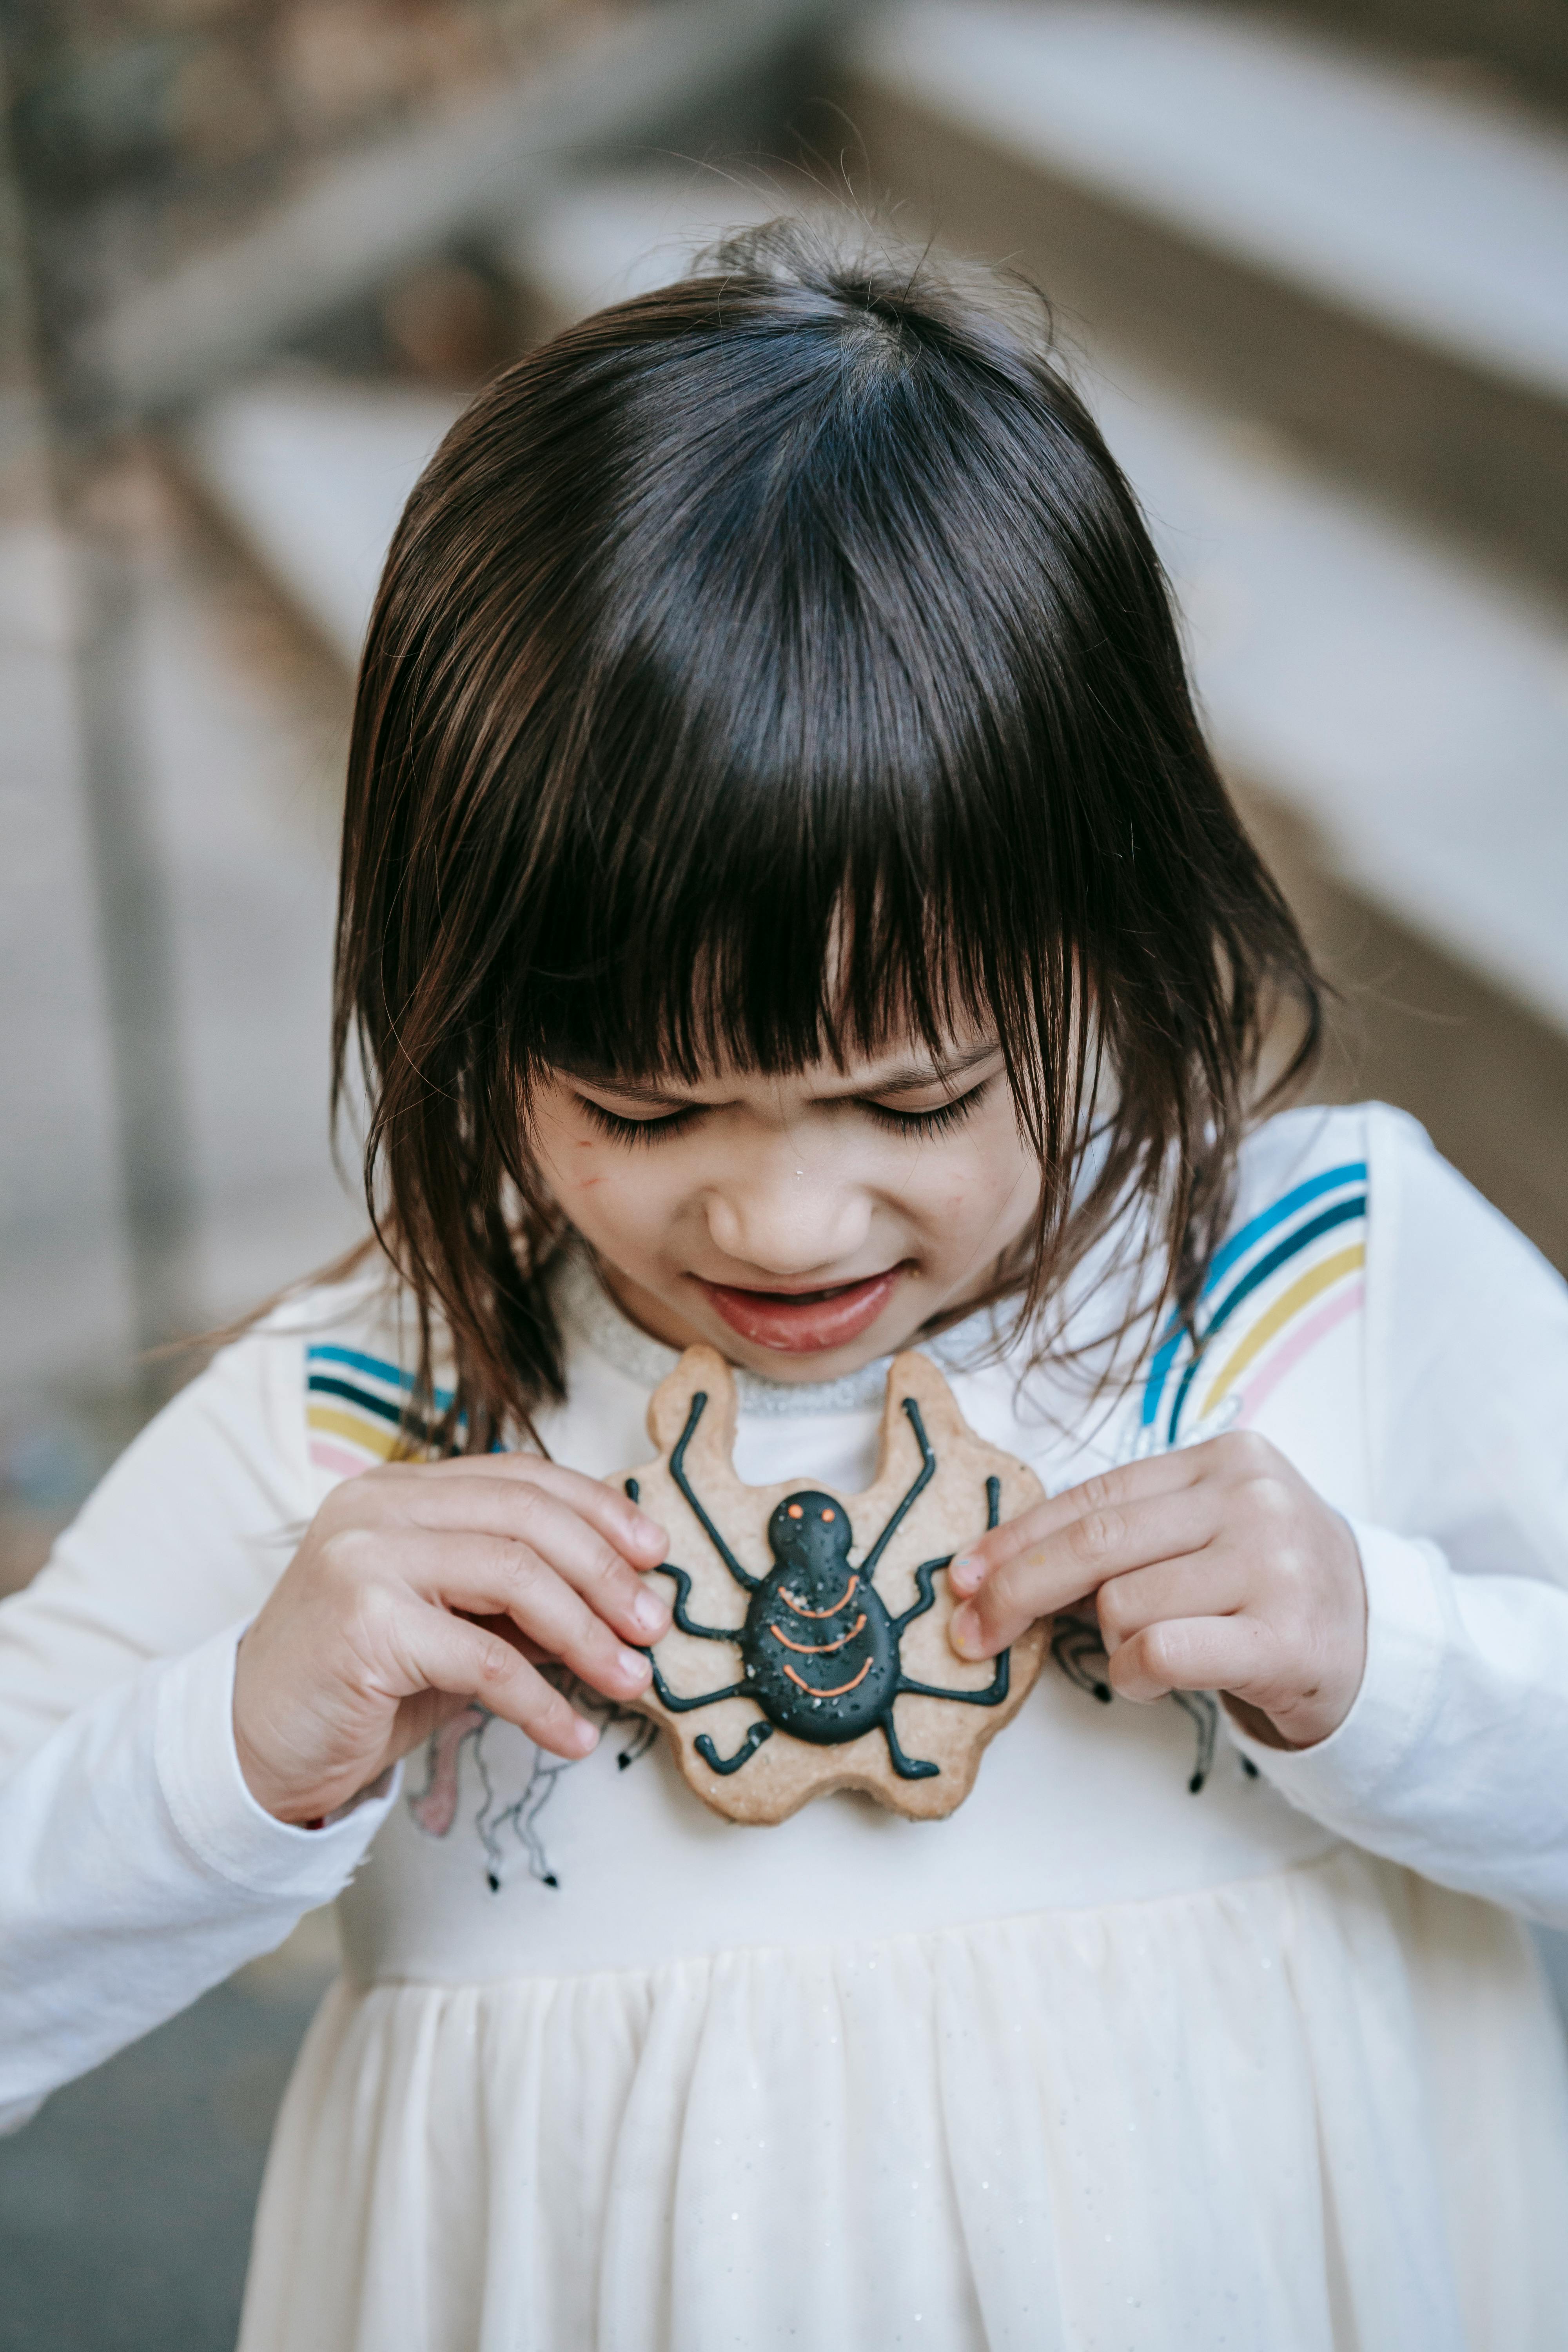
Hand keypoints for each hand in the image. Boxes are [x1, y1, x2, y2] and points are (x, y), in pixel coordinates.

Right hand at [233, 1456, 669, 1823]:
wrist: (253, 1745)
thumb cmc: (361, 1684)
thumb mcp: (451, 1625)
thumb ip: (518, 1599)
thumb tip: (624, 1599)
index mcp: (400, 1490)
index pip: (521, 1476)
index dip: (599, 1508)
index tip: (656, 1553)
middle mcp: (378, 1508)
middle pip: (528, 1518)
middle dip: (606, 1572)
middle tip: (654, 1626)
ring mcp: (365, 1560)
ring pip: (515, 1578)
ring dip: (588, 1636)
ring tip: (632, 1681)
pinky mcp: (364, 1626)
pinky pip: (486, 1661)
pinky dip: (543, 1702)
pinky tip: (573, 1735)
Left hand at [945, 1432, 1366, 1749]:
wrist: (1377, 1644)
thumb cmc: (1267, 1587)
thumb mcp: (1203, 1535)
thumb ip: (1121, 1538)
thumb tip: (995, 1568)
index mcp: (1224, 1460)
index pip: (1092, 1496)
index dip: (1016, 1538)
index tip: (963, 1576)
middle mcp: (1252, 1499)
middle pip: (1094, 1545)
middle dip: (1016, 1590)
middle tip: (972, 1633)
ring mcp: (1275, 1564)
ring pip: (1124, 1605)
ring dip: (1111, 1644)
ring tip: (1149, 1654)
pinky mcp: (1287, 1636)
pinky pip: (1162, 1652)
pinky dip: (1137, 1674)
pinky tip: (1156, 1679)